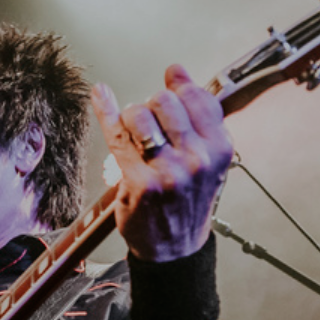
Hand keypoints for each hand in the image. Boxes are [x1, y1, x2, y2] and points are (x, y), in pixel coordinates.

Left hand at [91, 65, 233, 261]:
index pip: (197, 97)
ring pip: (140, 115)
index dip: (180, 85)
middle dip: (152, 105)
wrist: (174, 248)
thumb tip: (177, 70)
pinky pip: (117, 135)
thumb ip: (197, 117)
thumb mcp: (207, 160)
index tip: (171, 77)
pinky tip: (101, 96)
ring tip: (136, 134)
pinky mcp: (138, 182)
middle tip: (151, 123)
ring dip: (131, 117)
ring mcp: (167, 172)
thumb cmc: (187, 200)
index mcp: (218, 150)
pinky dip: (106, 111)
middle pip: (165, 102)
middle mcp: (197, 160)